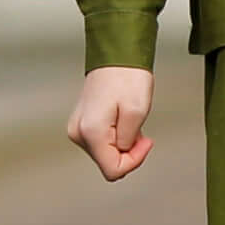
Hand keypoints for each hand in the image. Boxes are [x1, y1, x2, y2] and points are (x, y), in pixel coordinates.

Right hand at [65, 65, 156, 182]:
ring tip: (129, 120)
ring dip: (122, 142)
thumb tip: (121, 153)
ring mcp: (78, 128)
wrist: (116, 54)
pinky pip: (101, 142)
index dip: (135, 160)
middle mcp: (78, 133)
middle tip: (139, 127)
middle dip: (128, 151)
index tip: (146, 140)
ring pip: (105, 153)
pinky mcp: (82, 123)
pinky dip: (116, 136)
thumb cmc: (128, 77)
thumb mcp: (137, 112)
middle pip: (108, 162)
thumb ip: (128, 142)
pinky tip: (121, 119)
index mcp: (90, 132)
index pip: (113, 170)